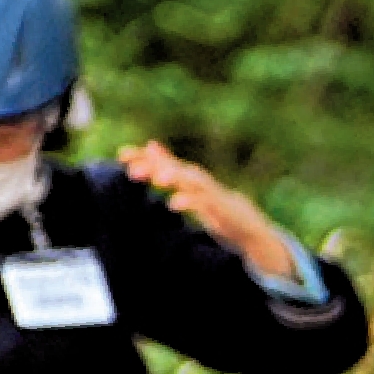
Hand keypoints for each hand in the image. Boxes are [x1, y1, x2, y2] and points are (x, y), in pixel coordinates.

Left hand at [120, 137, 295, 275]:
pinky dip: (191, 202)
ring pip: (193, 183)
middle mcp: (201, 183)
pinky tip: (174, 203)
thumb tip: (150, 145)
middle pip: (177, 169)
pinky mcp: (223, 213)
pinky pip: (206, 205)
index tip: (122, 155)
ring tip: (158, 178)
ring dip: (176, 178)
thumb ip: (170, 167)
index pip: (164, 163)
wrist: (251, 228)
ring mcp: (213, 196)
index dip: (144, 158)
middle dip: (156, 168)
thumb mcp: (191, 187)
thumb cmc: (217, 207)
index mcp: (189, 178)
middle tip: (133, 169)